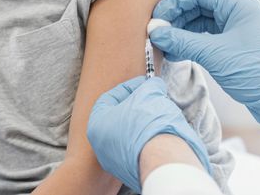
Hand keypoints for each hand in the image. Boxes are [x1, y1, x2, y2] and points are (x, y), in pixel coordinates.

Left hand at [87, 76, 210, 192]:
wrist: (162, 159)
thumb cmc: (150, 123)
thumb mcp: (150, 93)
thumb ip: (149, 86)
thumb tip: (154, 85)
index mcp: (97, 122)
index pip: (110, 97)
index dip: (129, 88)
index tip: (144, 85)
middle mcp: (100, 144)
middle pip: (119, 117)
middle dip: (136, 107)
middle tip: (152, 101)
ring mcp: (113, 161)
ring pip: (128, 136)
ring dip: (142, 125)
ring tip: (159, 119)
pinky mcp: (129, 173)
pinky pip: (137, 152)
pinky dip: (146, 143)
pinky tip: (159, 138)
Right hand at [150, 0, 259, 141]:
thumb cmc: (254, 72)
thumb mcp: (213, 54)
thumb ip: (182, 40)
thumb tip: (155, 31)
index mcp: (238, 5)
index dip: (175, 3)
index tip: (157, 18)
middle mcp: (238, 12)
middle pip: (199, 6)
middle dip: (177, 18)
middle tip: (157, 32)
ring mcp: (236, 29)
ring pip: (201, 22)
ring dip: (182, 32)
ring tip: (164, 45)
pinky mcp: (234, 45)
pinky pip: (207, 37)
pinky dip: (191, 43)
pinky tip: (176, 52)